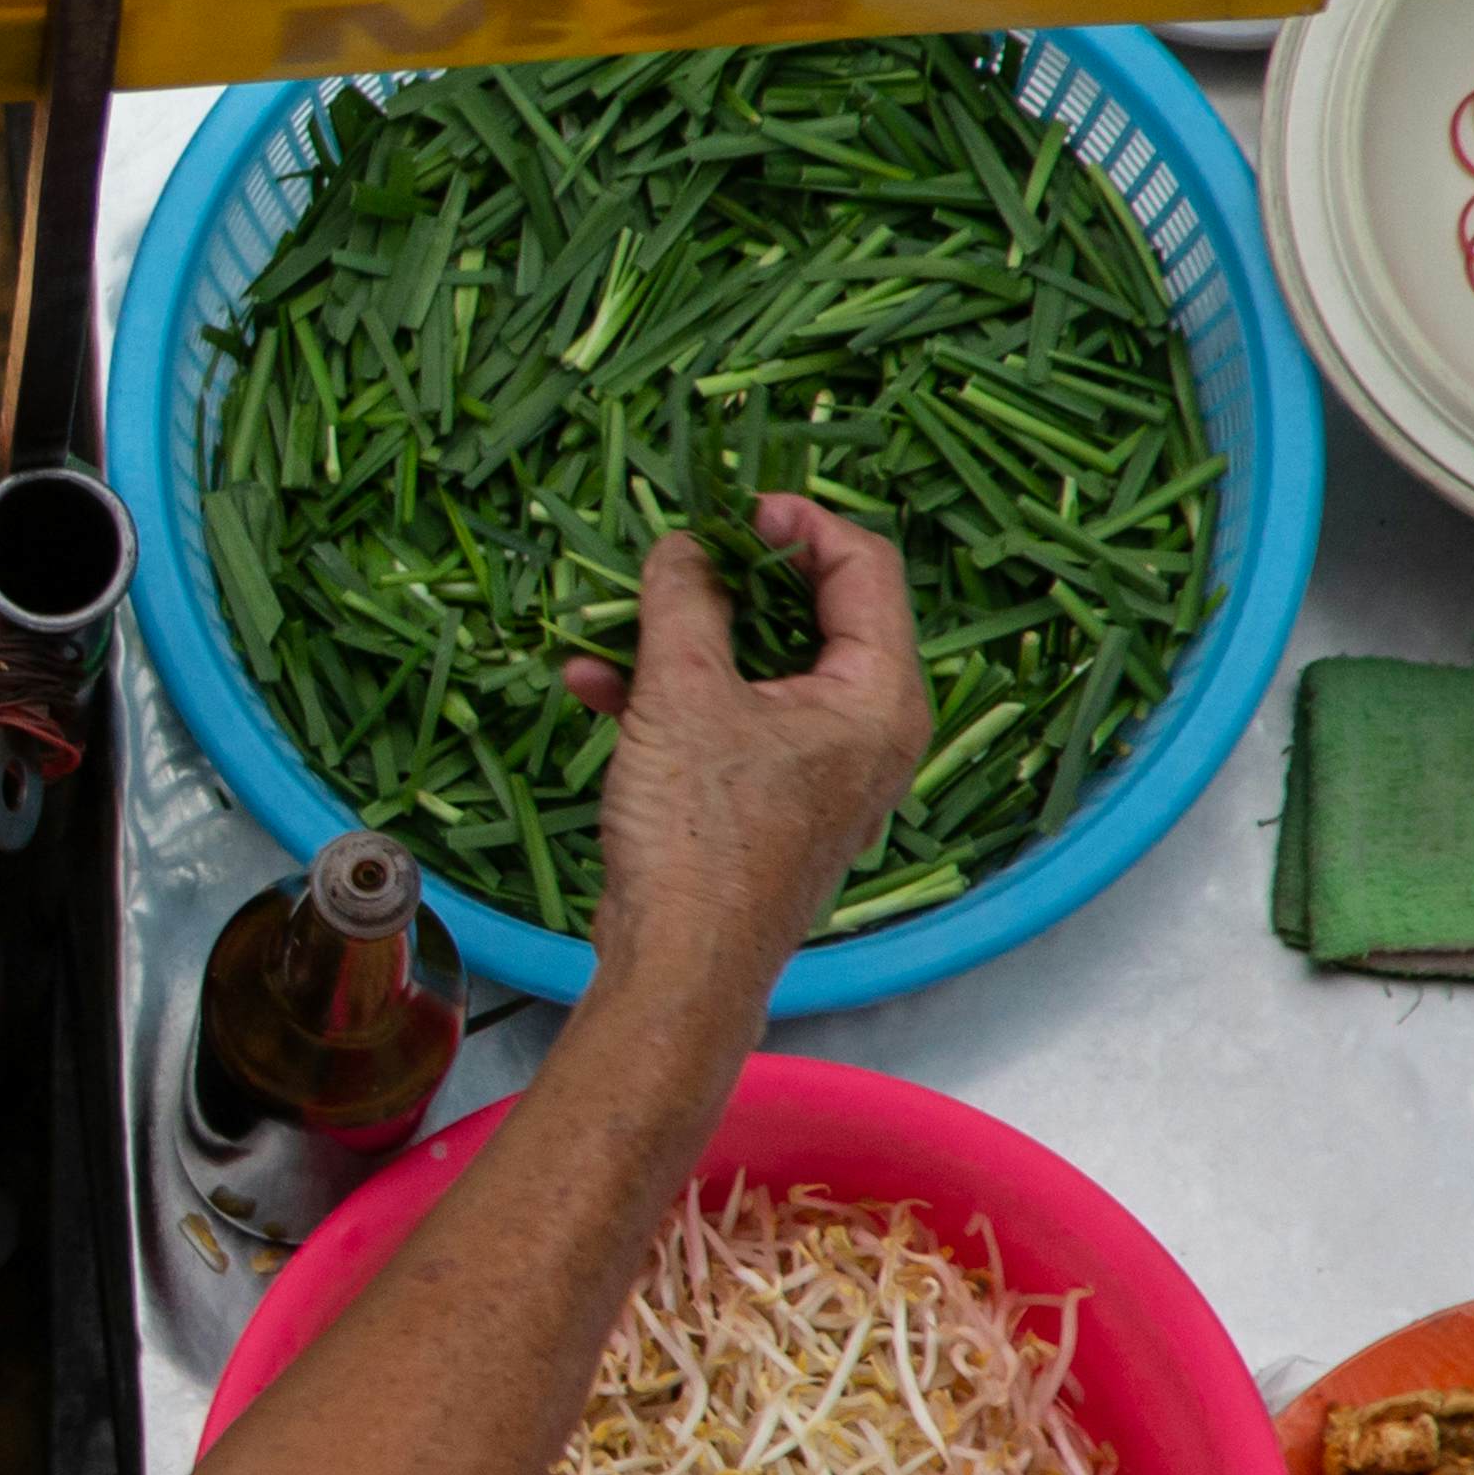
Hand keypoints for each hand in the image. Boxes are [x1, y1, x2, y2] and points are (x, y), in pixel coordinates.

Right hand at [557, 496, 928, 1007]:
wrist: (678, 966)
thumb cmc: (699, 836)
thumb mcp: (683, 697)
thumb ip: (686, 603)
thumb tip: (687, 547)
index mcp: (877, 697)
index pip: (866, 568)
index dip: (801, 524)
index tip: (736, 509)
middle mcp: (865, 729)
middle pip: (811, 614)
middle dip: (730, 580)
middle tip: (677, 553)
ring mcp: (819, 767)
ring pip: (758, 667)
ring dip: (683, 638)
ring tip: (614, 622)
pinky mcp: (769, 797)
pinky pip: (730, 719)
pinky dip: (672, 696)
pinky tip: (596, 686)